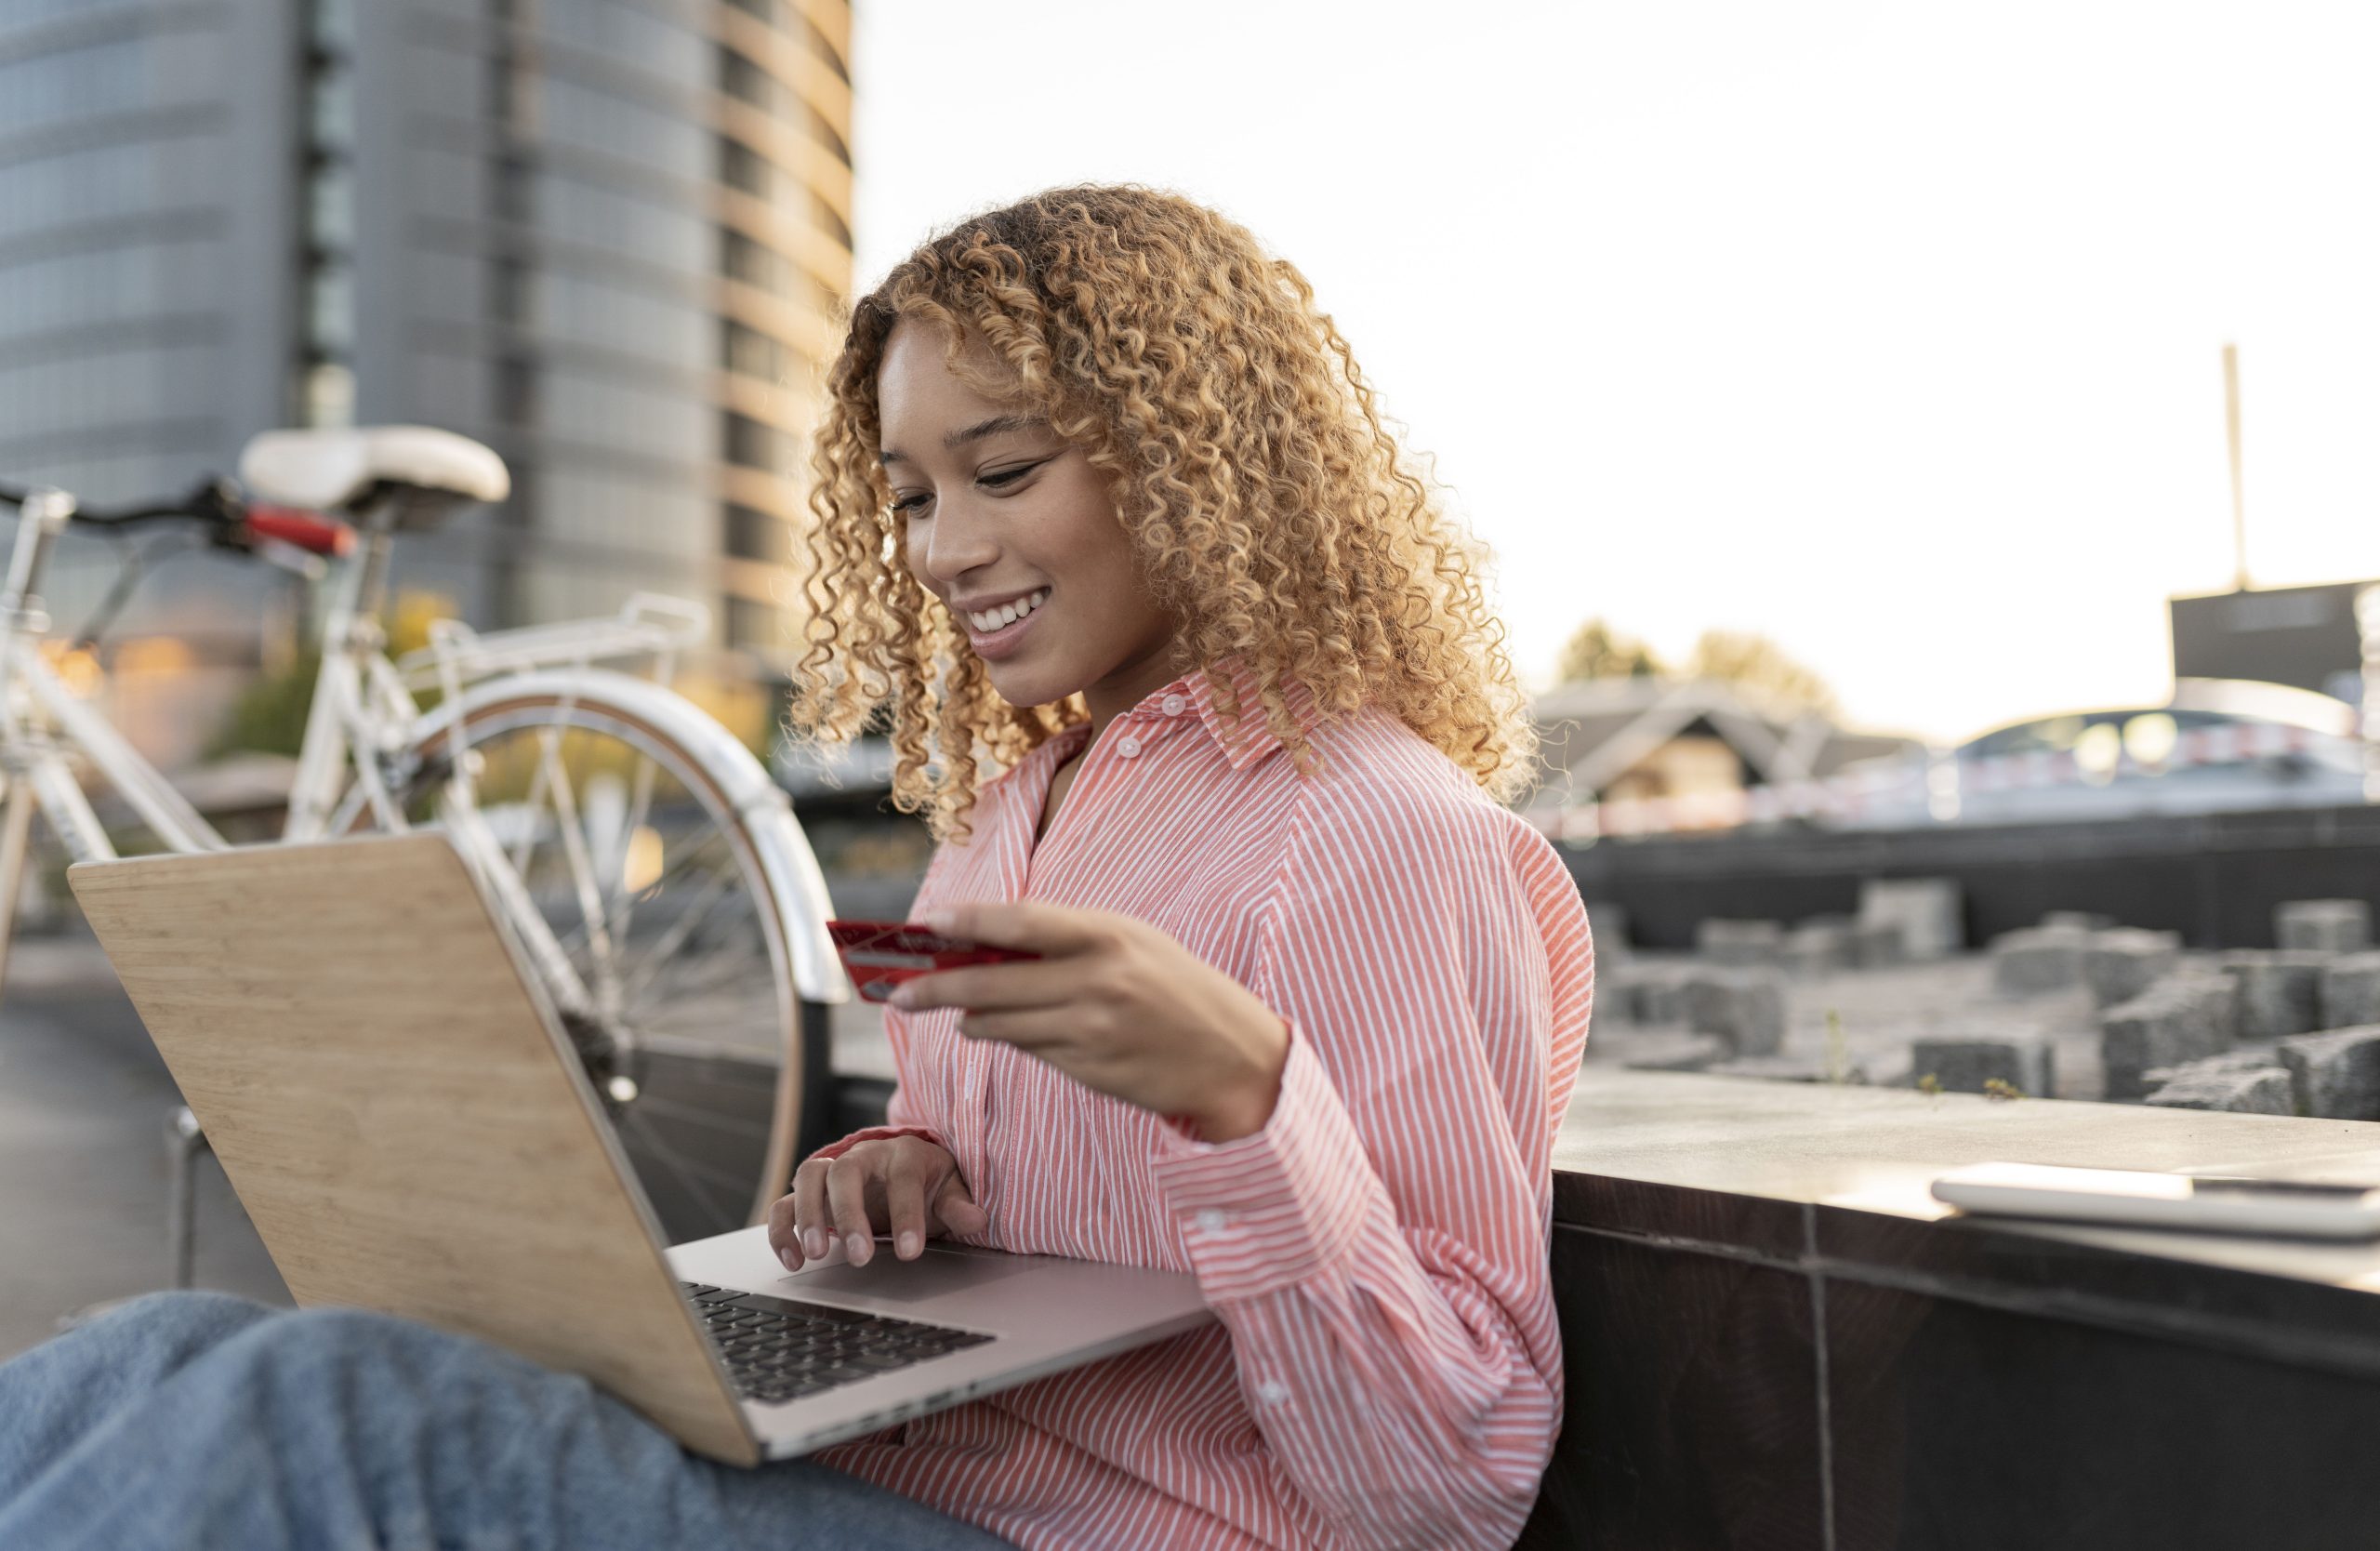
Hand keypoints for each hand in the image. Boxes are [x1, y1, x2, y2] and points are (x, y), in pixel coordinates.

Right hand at [768, 1135, 987, 1270]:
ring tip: (815, 1254)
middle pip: (844, 1172)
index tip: (911, 1252)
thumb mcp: (950, 1189)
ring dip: (808, 1216)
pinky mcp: (812, 1195)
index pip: (902, 1177)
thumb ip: (959, 1205)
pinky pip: (785, 1204)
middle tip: (860, 1256)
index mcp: (903, 1153)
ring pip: (808, 1178)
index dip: (907, 1214)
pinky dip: (783, 1229)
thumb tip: (976, 1220)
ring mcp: (833, 1173)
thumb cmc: (928, 1182)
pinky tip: (793, 1259)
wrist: (904, 1170)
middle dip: (850, 1215)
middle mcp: (863, 1156)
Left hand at [888, 901, 1290, 1141]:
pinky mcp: (1088, 1069)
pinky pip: (1031, 1051)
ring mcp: (1091, 1030)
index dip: (965, 922)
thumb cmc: (1179, 989)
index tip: (924, 926)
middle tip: (898, 994)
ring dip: (973, 1019)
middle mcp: (1096, 980)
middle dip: (936, 987)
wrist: (1235, 1057)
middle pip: (992, 982)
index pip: (1019, 922)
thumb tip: (988, 945)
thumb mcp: (1134, 944)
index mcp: (1107, 935)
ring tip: (963, 1012)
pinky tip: (1012, 1033)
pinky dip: (1013, 1040)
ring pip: (1002, 1024)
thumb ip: (1068, 941)